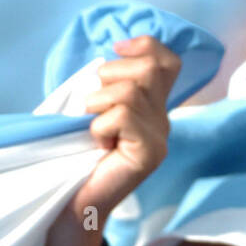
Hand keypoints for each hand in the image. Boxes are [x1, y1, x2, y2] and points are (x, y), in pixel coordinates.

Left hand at [70, 35, 179, 227]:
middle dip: (111, 75)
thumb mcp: (94, 107)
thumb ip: (109, 83)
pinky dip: (99, 125)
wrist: (77, 199)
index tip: (115, 50)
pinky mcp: (150, 154)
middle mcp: (163, 119)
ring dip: (98, 103)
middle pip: (149, 68)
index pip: (167, 61)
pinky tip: (98, 144)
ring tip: (93, 126)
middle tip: (94, 105)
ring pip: (130, 92)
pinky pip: (122, 116)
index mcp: (152, 105)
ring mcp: (160, 138)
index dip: (143, 46)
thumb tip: (111, 53)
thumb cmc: (79, 153)